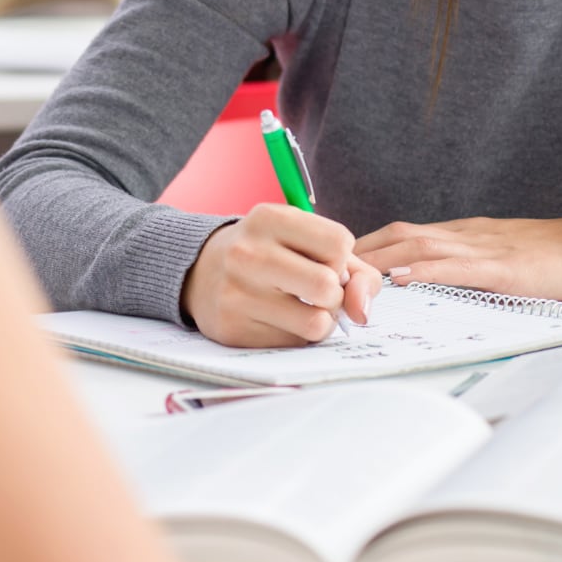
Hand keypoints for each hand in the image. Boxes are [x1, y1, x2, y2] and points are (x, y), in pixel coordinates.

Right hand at [182, 204, 382, 347]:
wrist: (199, 271)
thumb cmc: (269, 253)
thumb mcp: (306, 241)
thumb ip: (354, 270)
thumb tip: (362, 311)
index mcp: (269, 218)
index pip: (339, 243)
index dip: (340, 258)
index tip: (321, 260)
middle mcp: (248, 253)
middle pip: (328, 286)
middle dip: (334, 294)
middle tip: (317, 291)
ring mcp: (236, 293)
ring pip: (315, 322)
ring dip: (321, 320)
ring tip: (304, 309)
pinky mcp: (232, 329)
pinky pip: (293, 343)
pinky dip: (297, 336)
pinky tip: (280, 320)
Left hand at [353, 216, 561, 300]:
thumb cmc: (551, 259)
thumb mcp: (497, 261)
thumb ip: (463, 271)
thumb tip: (425, 290)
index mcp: (460, 236)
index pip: (400, 237)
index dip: (365, 250)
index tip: (334, 267)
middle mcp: (463, 236)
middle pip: (397, 238)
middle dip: (358, 256)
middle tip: (323, 276)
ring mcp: (481, 249)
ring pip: (417, 249)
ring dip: (379, 264)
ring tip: (347, 282)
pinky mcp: (502, 268)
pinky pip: (456, 267)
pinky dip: (424, 273)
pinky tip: (401, 281)